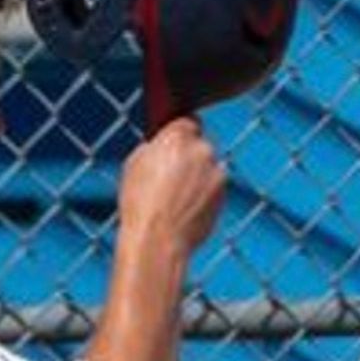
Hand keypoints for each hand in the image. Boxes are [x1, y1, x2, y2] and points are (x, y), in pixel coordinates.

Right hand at [117, 117, 228, 253]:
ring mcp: (217, 171)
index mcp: (178, 138)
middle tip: (171, 173)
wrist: (158, 238)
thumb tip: (162, 144)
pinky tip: (186, 206)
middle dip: (189, 155)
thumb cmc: (140, 202)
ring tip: (176, 196)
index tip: (175, 142)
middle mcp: (202, 150)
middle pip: (200, 145)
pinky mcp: (224, 192)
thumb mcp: (134, 164)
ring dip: (198, 175)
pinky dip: (204, 192)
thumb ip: (155, 147)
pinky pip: (214, 186)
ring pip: (208, 166)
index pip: (188, 122)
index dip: (180, 133)